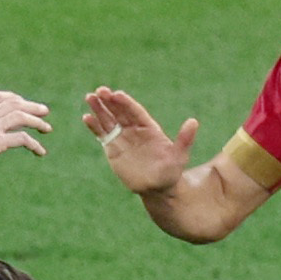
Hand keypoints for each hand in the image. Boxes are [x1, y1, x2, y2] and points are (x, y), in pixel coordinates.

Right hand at [0, 90, 50, 172]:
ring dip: (37, 122)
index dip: (13, 98)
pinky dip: (34, 145)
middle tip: (44, 111)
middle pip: (14, 103)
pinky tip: (40, 152)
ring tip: (47, 129)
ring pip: (22, 117)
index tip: (22, 102)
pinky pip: (22, 139)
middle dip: (31, 106)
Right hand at [81, 86, 197, 195]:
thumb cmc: (170, 171)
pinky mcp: (112, 148)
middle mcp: (134, 129)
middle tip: (99, 91)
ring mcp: (122, 137)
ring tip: (89, 97)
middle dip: (109, 101)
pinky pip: (102, 134)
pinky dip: (94, 126)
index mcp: (148, 127)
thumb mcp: (179, 156)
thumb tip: (193, 122)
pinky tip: (86, 117)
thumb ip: (184, 140)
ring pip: (108, 120)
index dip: (126, 103)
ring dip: (99, 109)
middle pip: (119, 111)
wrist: (157, 188)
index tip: (116, 94)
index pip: (135, 111)